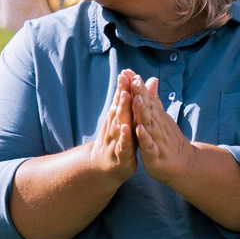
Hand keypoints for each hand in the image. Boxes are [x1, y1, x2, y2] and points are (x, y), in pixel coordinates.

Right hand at [85, 69, 139, 184]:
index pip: (121, 100)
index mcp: (118, 118)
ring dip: (121, 110)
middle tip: (124, 78)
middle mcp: (114, 126)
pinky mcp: (120, 155)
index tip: (127, 71)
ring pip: (118, 123)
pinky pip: (123, 144)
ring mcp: (116, 140)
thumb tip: (136, 80)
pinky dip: (124, 137)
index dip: (123, 86)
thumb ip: (130, 101)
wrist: (104, 167)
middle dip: (121, 93)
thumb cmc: (118, 140)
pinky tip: (126, 129)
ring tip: (125, 97)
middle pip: (118, 107)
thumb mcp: (126, 120)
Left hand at [124, 71, 197, 186]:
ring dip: (142, 111)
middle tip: (132, 79)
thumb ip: (154, 99)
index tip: (128, 71)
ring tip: (136, 99)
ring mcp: (157, 139)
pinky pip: (150, 145)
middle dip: (139, 93)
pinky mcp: (156, 155)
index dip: (137, 85)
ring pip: (149, 123)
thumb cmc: (169, 140)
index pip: (145, 98)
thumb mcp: (160, 117)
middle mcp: (157, 125)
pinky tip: (140, 129)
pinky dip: (145, 137)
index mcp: (155, 117)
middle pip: (147, 107)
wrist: (185, 164)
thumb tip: (151, 79)